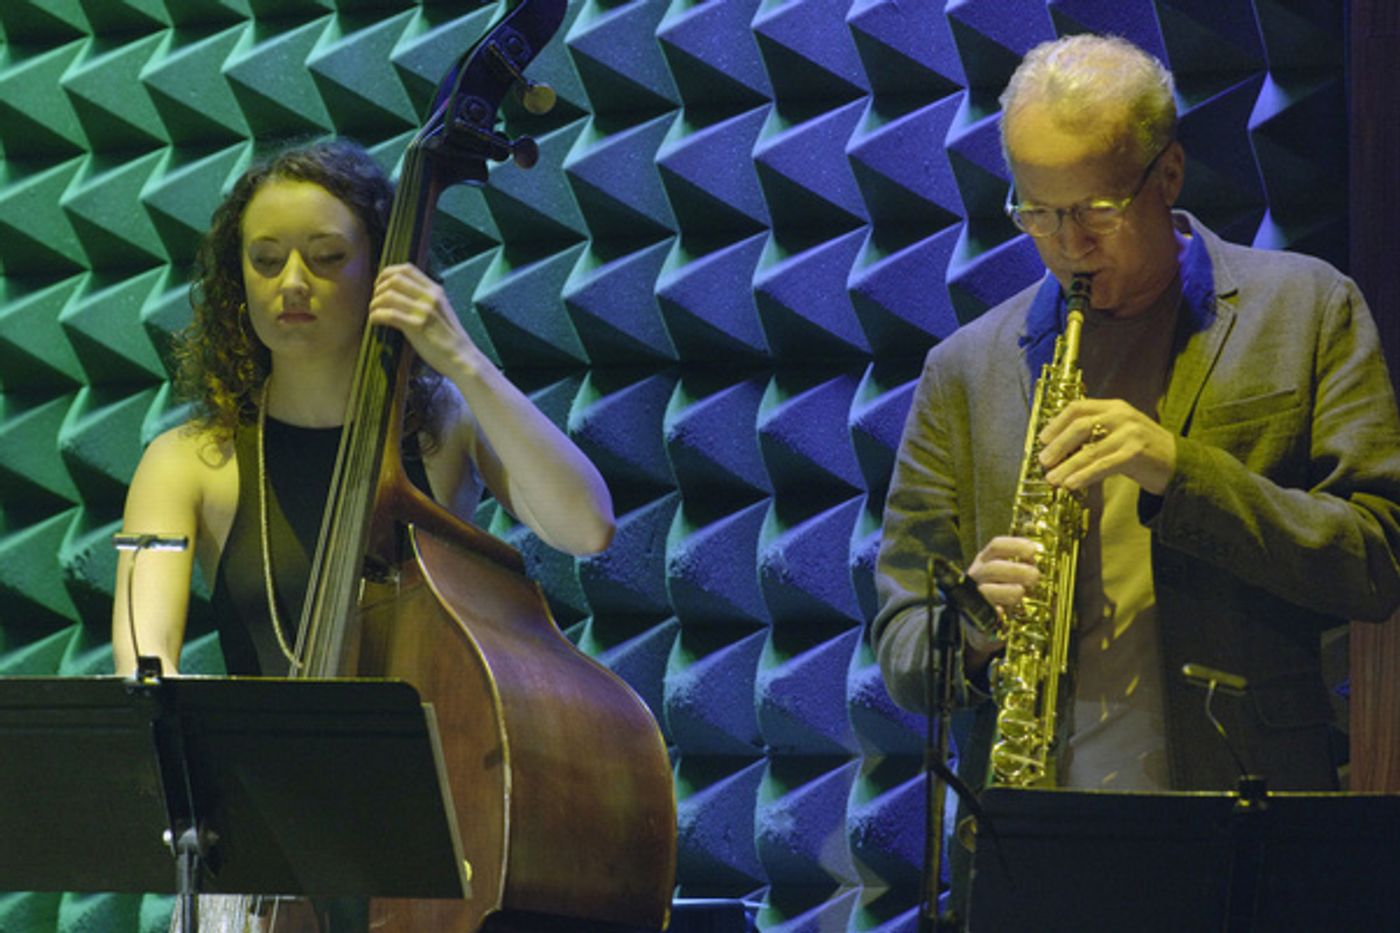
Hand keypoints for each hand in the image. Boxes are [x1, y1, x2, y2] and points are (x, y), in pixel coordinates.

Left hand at [369, 263, 479, 376]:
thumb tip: (401, 296)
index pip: (407, 269)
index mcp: (436, 290)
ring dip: (375, 304)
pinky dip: (376, 316)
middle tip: (375, 301)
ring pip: (388, 295)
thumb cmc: (449, 338)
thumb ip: (425, 300)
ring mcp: (424, 311)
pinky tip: (375, 322)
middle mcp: (430, 296)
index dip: (387, 273)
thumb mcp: (442, 310)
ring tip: (373, 313)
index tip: (380, 285)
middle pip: (394, 279)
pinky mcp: (417, 326)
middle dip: (378, 288)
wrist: (461, 358)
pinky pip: (388, 314)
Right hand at [963, 535, 1040, 654]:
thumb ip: (1023, 567)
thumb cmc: (1002, 593)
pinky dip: (999, 611)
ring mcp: (975, 595)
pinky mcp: (977, 615)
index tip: (1032, 551)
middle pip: (993, 567)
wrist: (983, 622)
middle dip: (1018, 571)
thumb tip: (1039, 565)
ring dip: (1011, 591)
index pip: (997, 546)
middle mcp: (977, 575)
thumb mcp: (1010, 575)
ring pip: (988, 590)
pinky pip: (987, 611)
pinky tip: (1007, 612)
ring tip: (1022, 594)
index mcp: (986, 560)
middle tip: (1034, 577)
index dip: (1015, 545)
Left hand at [1038, 398, 1175, 494]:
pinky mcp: (1136, 453)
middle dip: (1058, 445)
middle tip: (1043, 461)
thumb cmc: (1142, 452)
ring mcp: (1130, 433)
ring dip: (1067, 466)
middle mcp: (1121, 415)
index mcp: (1114, 407)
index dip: (1056, 423)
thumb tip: (1056, 450)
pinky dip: (1084, 475)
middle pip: (1080, 425)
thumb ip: (1093, 435)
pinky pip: (1103, 465)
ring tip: (1052, 479)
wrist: (1180, 465)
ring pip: (1090, 449)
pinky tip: (1071, 484)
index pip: (1078, 407)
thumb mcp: (1117, 434)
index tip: (1042, 439)